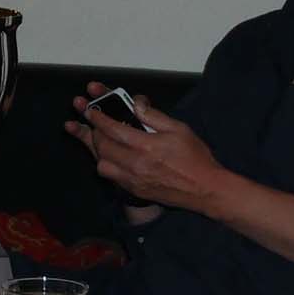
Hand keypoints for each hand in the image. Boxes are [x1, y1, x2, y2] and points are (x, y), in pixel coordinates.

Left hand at [66, 85, 224, 213]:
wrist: (204, 189)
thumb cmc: (195, 158)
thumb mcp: (178, 128)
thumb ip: (153, 115)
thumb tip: (136, 104)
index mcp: (145, 146)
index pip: (112, 129)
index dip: (97, 118)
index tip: (89, 110)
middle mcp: (135, 164)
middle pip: (101, 146)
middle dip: (92, 132)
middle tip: (88, 122)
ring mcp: (133, 180)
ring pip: (101, 164)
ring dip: (97, 151)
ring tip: (97, 140)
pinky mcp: (134, 190)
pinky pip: (111, 177)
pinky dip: (107, 165)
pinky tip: (110, 158)